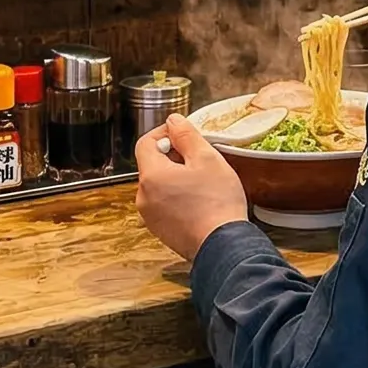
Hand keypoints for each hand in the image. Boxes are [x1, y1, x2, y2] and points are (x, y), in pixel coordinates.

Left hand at [136, 116, 248, 260]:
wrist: (223, 246)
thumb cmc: (217, 203)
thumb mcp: (207, 158)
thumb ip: (186, 135)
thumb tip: (173, 121)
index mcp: (151, 176)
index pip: (146, 143)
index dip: (164, 133)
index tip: (182, 133)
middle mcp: (144, 197)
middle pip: (152, 165)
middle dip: (173, 156)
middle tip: (199, 157)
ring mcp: (151, 217)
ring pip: (159, 186)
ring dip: (176, 178)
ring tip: (203, 181)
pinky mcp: (161, 230)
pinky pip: (165, 205)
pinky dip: (178, 197)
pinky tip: (200, 200)